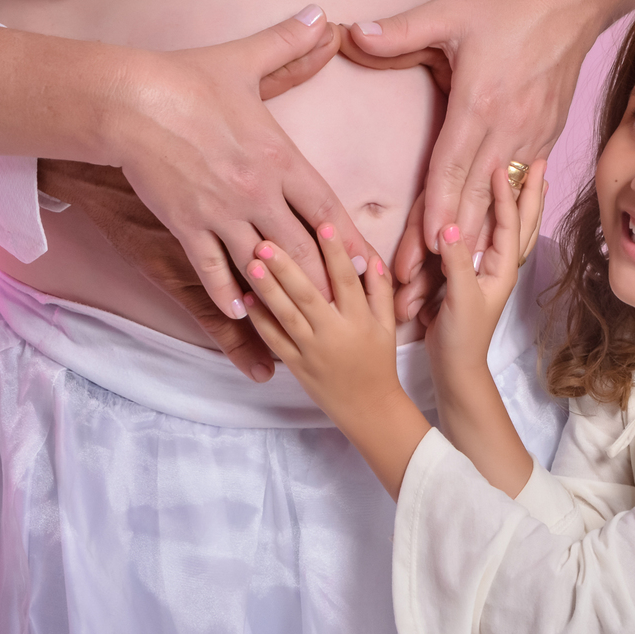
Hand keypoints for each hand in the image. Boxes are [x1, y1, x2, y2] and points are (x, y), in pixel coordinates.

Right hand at [101, 7, 371, 327]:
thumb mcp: (244, 60)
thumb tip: (323, 18)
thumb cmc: (186, 79)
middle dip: (326, 280)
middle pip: (304, 248)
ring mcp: (221, 212)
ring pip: (263, 265)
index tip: (368, 267)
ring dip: (284, 293)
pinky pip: (212, 268)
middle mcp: (257, 191)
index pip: (326, 208)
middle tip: (345, 308)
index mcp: (279, 157)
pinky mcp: (186, 224)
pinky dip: (227, 291)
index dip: (350, 241)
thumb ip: (289, 47)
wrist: (127, 98)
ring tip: (302, 319)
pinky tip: (240, 312)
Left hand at [243, 225, 397, 429]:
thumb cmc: (379, 363)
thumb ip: (380, 291)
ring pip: (286, 315)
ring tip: (251, 262)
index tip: (323, 224)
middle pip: (308, 294)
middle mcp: (334, 333)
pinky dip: (260, 320)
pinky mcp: (296, 365)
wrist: (368, 409)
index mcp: (359, 320)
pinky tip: (247, 298)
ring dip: (267, 288)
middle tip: (267, 241)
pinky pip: (274, 340)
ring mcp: (312, 350)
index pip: (345, 280)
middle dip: (287, 266)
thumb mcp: (387, 326)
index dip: (335, 252)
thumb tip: (371, 259)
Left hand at [345, 0, 596, 286]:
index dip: (436, 214)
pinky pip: (521, 190)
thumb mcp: (449, 11)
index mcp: (478, 105)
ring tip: (453, 287)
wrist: (573, 0)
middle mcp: (507, 130)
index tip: (423, 252)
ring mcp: (531, 138)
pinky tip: (491, 254)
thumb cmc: (507, 6)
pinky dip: (504, 224)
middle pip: (473, 202)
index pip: (450, 171)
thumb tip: (351, 36)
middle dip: (447, 250)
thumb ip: (398, 31)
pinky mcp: (546, 139)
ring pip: (499, 205)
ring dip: (476, 247)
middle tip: (420, 290)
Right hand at [424, 160, 547, 378]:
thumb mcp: (459, 298)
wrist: (456, 367)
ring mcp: (489, 270)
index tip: (500, 164)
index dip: (504, 193)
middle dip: (530, 192)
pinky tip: (497, 213)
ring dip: (520, 202)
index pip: (507, 223)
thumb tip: (450, 226)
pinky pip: (490, 240)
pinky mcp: (473, 275)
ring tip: (531, 179)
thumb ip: (456, 262)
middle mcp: (500, 266)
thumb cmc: (461, 337)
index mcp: (502, 269)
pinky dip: (498, 220)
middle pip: (521, 222)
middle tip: (540, 160)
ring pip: (511, 229)